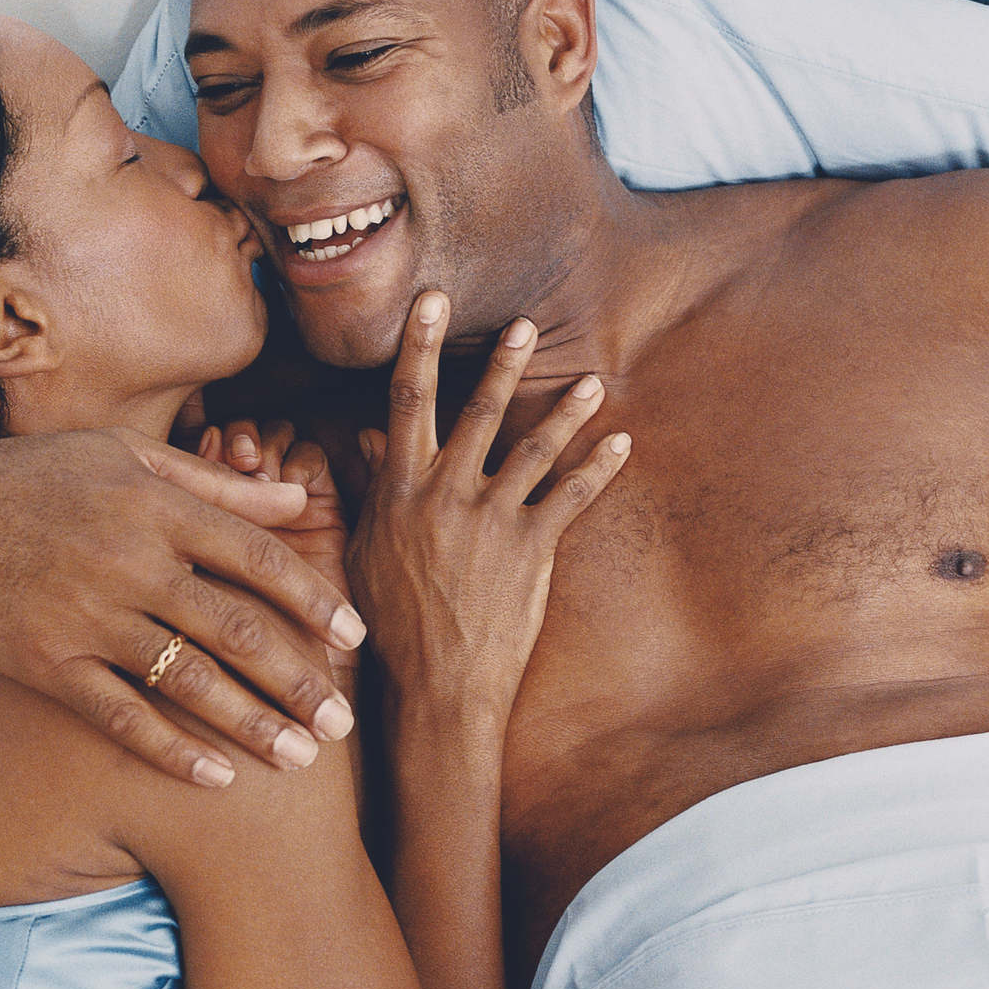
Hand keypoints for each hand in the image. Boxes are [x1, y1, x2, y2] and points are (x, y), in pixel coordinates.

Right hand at [0, 428, 365, 787]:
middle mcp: (130, 562)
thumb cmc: (41, 476)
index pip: (257, 557)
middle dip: (299, 680)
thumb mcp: (129, 455)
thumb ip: (217, 483)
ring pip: (187, 681)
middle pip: (235, 629)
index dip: (313, 600)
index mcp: (158, 507)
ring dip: (250, 724)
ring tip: (299, 759)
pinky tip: (215, 777)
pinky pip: (119, 714)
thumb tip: (297, 494)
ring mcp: (87, 616)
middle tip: (344, 721)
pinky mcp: (48, 662)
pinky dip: (170, 749)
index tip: (354, 638)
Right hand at [346, 291, 629, 720]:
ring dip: (566, 410)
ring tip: (592, 381)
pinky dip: (598, 465)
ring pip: (534, 448)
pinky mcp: (531, 549)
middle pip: (476, 410)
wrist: (435, 686)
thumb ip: (372, 488)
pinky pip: (571, 496)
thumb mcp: (367, 551)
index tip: (431, 302)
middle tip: (526, 321)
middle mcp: (445, 494)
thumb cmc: (390, 623)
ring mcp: (491, 520)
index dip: (419, 346)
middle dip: (503, 362)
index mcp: (400, 490)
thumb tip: (368, 438)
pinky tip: (621, 440)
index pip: (406, 401)